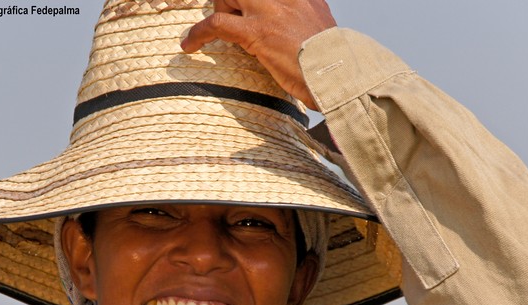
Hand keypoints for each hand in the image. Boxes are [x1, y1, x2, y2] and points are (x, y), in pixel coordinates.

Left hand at [181, 0, 336, 110]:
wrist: (339, 75)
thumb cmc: (332, 63)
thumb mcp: (323, 28)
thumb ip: (308, 15)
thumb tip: (304, 21)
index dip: (249, 1)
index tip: (244, 7)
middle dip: (232, 1)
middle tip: (233, 18)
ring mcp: (269, 11)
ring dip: (219, 11)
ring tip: (218, 31)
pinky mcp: (256, 32)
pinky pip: (216, 24)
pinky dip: (198, 34)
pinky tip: (189, 45)